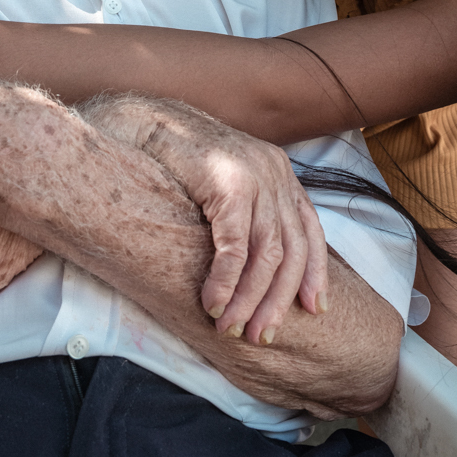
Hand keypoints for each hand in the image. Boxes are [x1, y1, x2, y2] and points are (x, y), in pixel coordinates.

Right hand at [85, 96, 327, 345]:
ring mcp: (254, 174)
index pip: (310, 229)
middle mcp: (274, 170)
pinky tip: (212, 303)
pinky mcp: (227, 183)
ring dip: (250, 299)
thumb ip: (249, 211)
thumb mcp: (226, 181)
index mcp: (279, 170)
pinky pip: (234, 247)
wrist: (141, 121)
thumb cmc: (177, 159)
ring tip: (232, 328)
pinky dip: (225, 282)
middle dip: (279, 299)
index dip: (315, 271)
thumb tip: (260, 266)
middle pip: (292, 249)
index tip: (315, 309)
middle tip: (262, 335)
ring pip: (267, 253)